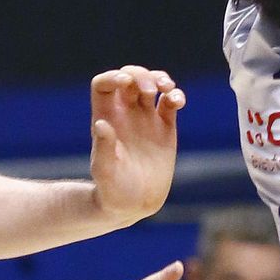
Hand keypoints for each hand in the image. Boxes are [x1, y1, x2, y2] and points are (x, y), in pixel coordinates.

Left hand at [88, 68, 184, 229]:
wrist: (134, 204)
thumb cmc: (113, 190)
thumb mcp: (105, 170)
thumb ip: (104, 147)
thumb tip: (102, 124)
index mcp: (107, 117)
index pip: (104, 85)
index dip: (114, 76)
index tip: (125, 82)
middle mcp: (126, 114)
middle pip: (130, 78)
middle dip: (141, 75)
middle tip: (150, 90)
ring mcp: (146, 118)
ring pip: (152, 85)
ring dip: (160, 79)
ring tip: (167, 89)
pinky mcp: (165, 127)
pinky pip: (171, 102)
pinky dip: (176, 96)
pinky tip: (177, 102)